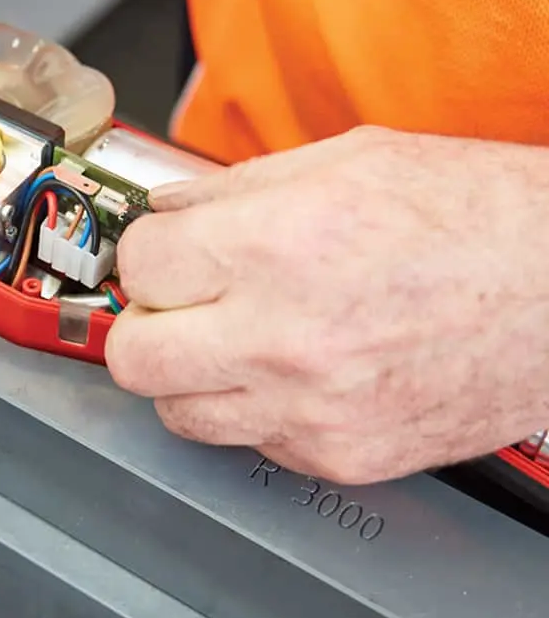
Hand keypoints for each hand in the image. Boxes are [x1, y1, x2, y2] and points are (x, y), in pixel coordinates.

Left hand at [105, 125, 548, 483]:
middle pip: (134, 356)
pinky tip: (296, 372)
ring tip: (236, 341)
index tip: (165, 254)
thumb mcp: (350, 160)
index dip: (148, 253)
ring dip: (191, 376)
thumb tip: (167, 209)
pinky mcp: (340, 457)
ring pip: (178, 413)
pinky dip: (257, 410)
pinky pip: (250, 442)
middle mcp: (286, 335)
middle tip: (177, 307)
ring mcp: (311, 408)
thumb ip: (237, 187)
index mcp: (279, 246)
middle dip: (147, 324)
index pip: (140, 264)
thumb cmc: (483, 219)